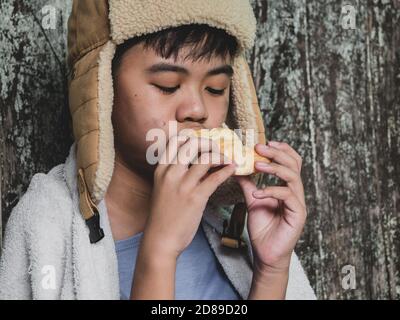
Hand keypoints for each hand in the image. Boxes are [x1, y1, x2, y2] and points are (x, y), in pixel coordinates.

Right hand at [143, 134, 236, 260]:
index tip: (205, 138)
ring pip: (206, 158)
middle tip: (219, 147)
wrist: (160, 239)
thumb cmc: (163, 215)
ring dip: (221, 155)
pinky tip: (233, 169)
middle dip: (209, 142)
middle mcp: (171, 173)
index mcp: (161, 169)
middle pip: (192, 143)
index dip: (192, 136)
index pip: (176, 141)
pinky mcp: (195, 197)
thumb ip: (177, 174)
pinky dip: (227, 170)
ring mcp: (183, 185)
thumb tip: (198, 162)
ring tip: (229, 158)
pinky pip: (215, 177)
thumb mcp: (164, 189)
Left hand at [235, 141, 306, 273]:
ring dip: (274, 168)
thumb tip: (236, 167)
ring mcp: (298, 203)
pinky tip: (257, 194)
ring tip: (257, 166)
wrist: (265, 253)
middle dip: (276, 153)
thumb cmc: (262, 228)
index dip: (281, 149)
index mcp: (287, 187)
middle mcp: (295, 192)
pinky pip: (288, 196)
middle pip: (294, 164)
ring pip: (293, 177)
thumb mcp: (252, 201)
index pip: (291, 162)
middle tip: (259, 148)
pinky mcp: (298, 214)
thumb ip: (247, 184)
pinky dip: (271, 191)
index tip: (264, 143)